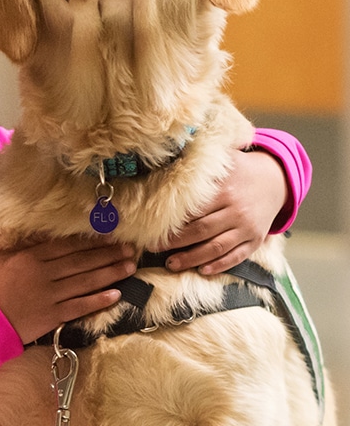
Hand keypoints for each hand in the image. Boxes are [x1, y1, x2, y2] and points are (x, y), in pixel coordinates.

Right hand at [0, 237, 136, 343]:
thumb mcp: (1, 260)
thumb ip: (23, 249)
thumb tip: (42, 240)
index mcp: (31, 257)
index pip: (67, 247)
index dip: (91, 242)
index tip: (110, 237)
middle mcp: (44, 273)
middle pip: (82, 262)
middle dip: (108, 255)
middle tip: (130, 250)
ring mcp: (51, 295)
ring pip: (86, 282)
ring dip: (110, 274)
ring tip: (130, 267)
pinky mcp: (54, 315)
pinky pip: (80, 306)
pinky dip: (98, 300)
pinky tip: (116, 295)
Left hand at [155, 148, 286, 274]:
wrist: (276, 180)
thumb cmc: (239, 170)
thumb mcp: (223, 159)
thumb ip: (198, 161)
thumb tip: (166, 155)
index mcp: (224, 190)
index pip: (193, 210)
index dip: (171, 222)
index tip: (150, 229)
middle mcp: (236, 210)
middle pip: (201, 231)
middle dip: (175, 243)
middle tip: (152, 249)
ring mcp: (247, 227)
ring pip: (217, 247)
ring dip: (193, 259)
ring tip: (171, 264)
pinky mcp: (256, 239)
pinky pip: (237, 256)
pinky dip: (220, 265)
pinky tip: (203, 270)